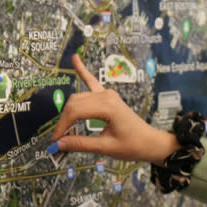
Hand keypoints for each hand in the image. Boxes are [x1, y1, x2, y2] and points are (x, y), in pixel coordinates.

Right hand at [51, 55, 179, 162]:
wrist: (150, 142)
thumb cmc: (133, 145)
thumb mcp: (106, 148)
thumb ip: (80, 144)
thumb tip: (58, 143)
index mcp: (107, 107)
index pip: (75, 112)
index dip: (62, 127)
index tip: (56, 141)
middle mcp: (106, 96)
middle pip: (74, 103)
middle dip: (64, 120)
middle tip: (59, 139)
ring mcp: (107, 94)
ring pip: (78, 98)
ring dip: (68, 111)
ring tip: (62, 128)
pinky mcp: (108, 96)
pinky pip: (92, 82)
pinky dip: (83, 72)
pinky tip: (75, 58)